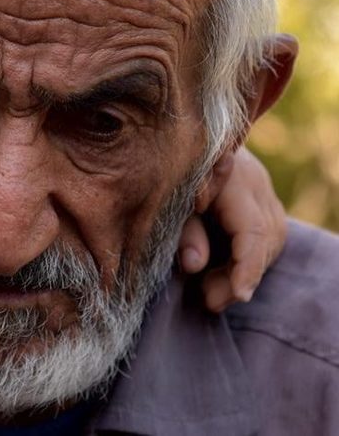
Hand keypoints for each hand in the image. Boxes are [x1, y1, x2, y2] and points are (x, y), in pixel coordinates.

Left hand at [178, 146, 287, 311]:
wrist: (180, 137)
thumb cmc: (166, 171)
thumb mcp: (168, 202)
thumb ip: (183, 232)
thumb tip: (194, 266)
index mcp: (233, 179)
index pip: (253, 231)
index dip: (247, 266)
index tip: (238, 295)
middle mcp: (256, 183)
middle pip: (266, 239)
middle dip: (242, 275)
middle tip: (211, 300)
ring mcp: (263, 189)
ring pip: (271, 239)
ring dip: (246, 270)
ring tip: (213, 293)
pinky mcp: (262, 197)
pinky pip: (267, 234)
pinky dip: (249, 258)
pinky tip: (225, 275)